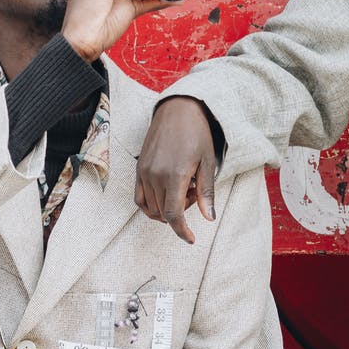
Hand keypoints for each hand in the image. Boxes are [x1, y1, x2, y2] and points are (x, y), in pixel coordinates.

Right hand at [135, 96, 218, 244]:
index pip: (173, 215)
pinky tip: (167, 192)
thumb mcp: (207, 163)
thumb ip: (206, 192)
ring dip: (166, 208)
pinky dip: (151, 204)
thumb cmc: (197, 133)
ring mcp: (143, 171)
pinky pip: (139, 197)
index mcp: (174, 175)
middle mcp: (155, 175)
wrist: (178, 109)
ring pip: (150, 208)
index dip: (181, 231)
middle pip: (163, 213)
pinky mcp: (138, 168)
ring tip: (183, 188)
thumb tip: (209, 218)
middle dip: (180, 213)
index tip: (191, 239)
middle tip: (194, 192)